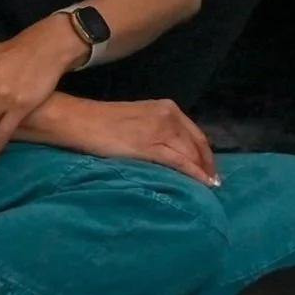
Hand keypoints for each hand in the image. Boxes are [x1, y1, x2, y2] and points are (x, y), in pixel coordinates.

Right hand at [50, 96, 221, 186]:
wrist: (80, 120)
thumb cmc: (104, 123)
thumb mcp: (140, 120)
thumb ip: (158, 130)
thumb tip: (171, 151)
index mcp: (167, 108)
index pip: (195, 134)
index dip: (205, 153)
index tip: (210, 168)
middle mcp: (169, 115)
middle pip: (197, 144)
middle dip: (207, 163)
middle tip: (214, 181)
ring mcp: (160, 129)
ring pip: (190, 153)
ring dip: (202, 170)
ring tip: (209, 186)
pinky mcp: (149, 145)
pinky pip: (179, 162)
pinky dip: (194, 173)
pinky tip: (202, 183)